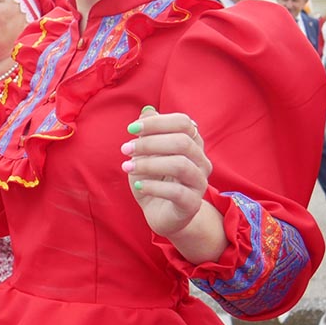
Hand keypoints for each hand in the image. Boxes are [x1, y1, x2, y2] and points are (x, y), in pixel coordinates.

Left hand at [121, 106, 211, 237]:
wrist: (160, 213)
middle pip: (182, 142)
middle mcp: (201, 161)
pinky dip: (153, 186)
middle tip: (124, 149)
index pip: (183, 122)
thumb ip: (149, 133)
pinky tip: (138, 186)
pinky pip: (176, 191)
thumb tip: (146, 111)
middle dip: (149, 143)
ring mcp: (199, 183)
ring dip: (149, 163)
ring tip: (126, 166)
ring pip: (180, 165)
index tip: (130, 128)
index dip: (157, 122)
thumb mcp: (146, 154)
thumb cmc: (154, 179)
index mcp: (192, 144)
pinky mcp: (192, 204)